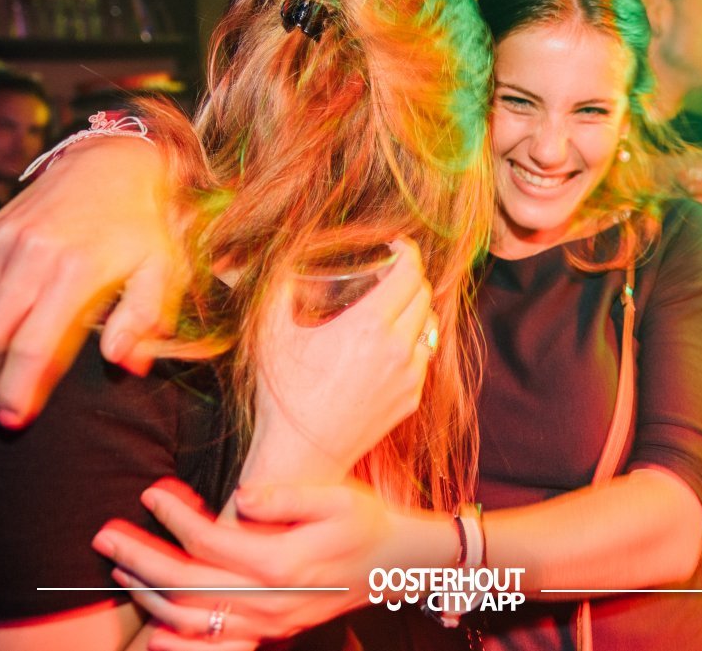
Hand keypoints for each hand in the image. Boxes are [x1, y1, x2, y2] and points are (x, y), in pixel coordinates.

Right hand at [0, 140, 185, 426]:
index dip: (20, 389)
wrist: (116, 161)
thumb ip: (145, 318)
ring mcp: (6, 242)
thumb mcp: (164, 269)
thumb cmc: (147, 223)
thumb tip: (123, 365)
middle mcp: (33, 256)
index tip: (16, 420)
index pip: (33, 345)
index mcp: (76, 271)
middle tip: (2, 409)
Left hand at [92, 478, 400, 648]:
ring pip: (192, 620)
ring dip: (149, 596)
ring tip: (120, 569)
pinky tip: (155, 630)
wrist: (393, 565)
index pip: (208, 541)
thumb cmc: (364, 522)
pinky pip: (215, 647)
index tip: (149, 492)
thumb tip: (240, 494)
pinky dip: (180, 642)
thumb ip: (286, 497)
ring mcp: (268, 622)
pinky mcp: (271, 632)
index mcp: (281, 562)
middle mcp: (269, 600)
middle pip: (187, 583)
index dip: (172, 516)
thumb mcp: (336, 498)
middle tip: (104, 536)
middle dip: (139, 559)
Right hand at [243, 238, 435, 486]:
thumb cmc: (283, 394)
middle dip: (409, 276)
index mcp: (368, 325)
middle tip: (387, 273)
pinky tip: (387, 344)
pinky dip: (413, 342)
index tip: (394, 245)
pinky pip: (423, 357)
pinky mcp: (411, 399)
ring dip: (415, 308)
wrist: (300, 457)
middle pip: (424, 294)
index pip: (409, 272)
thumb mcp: (271, 332)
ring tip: (390, 306)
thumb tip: (288, 257)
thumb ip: (282, 285)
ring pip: (429, 325)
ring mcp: (409, 377)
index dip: (406, 251)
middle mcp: (398, 349)